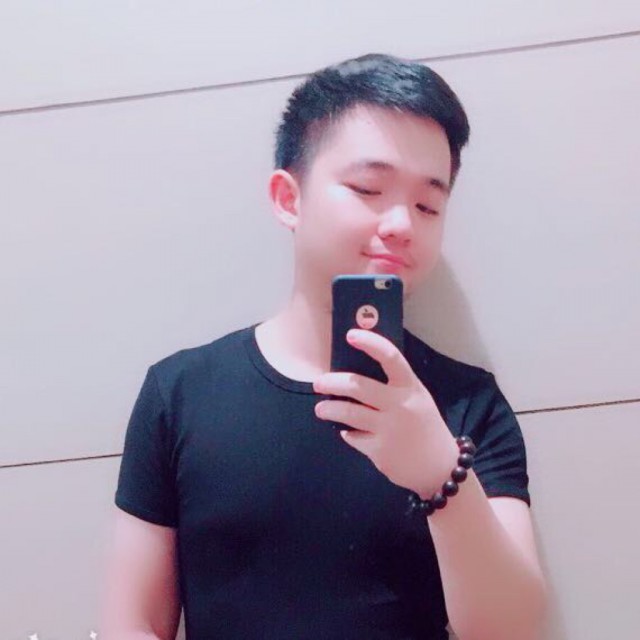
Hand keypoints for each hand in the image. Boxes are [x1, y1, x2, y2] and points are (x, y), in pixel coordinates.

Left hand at [313, 328, 458, 497]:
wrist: (440, 469)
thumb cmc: (424, 427)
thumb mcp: (417, 400)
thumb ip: (394, 387)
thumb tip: (357, 372)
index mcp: (411, 388)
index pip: (391, 358)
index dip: (370, 343)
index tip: (350, 335)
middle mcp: (401, 405)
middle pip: (358, 386)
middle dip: (333, 382)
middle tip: (318, 383)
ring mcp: (389, 429)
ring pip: (348, 413)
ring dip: (329, 409)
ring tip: (321, 409)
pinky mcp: (379, 451)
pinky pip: (353, 437)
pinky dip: (348, 433)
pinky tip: (348, 432)